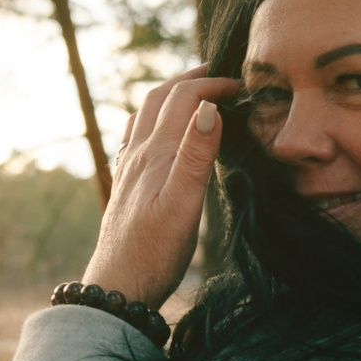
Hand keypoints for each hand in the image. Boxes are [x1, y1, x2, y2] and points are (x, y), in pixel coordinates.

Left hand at [81, 66, 238, 307]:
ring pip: (144, 114)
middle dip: (189, 78)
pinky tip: (160, 132)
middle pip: (158, 97)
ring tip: (194, 92)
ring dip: (170, 94)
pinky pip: (136, 136)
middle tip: (219, 73)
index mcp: (155, 154)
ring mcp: (128, 169)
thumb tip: (208, 108)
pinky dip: (154, 119)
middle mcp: (137, 154)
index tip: (241, 85)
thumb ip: (195, 155)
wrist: (118, 287)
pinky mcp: (126, 185)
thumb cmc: (155, 253)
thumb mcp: (183, 205)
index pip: (182, 98)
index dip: (212, 84)